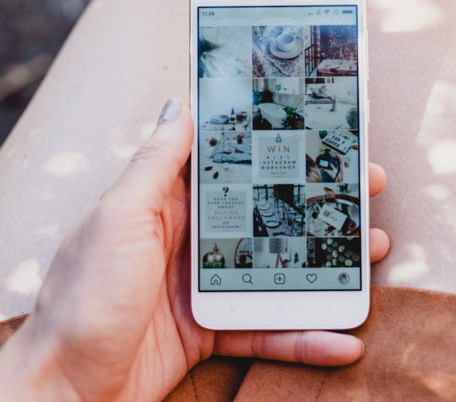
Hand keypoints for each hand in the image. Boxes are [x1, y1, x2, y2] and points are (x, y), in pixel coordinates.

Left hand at [0, 99, 389, 400]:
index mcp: (169, 201)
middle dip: (318, 198)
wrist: (62, 392)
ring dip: (326, 261)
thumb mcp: (120, 217)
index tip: (319, 128)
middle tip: (366, 184)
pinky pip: (268, 329)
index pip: (233, 161)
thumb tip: (179, 104)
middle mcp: (192, 236)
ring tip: (372, 247)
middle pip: (269, 210)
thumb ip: (155, 163)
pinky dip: (305, 335)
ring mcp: (206, 283)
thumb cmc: (83, 297)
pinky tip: (342, 338)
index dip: (277, 143)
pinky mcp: (213, 328)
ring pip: (280, 265)